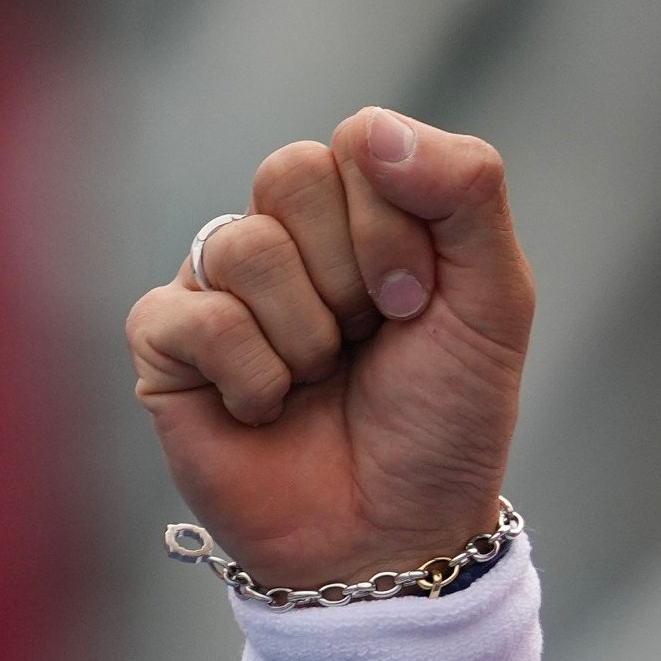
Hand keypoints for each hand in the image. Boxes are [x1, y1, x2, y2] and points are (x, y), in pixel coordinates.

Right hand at [128, 109, 533, 589]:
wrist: (395, 532)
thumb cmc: (444, 419)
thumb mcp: (495, 301)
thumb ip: (465, 192)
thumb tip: (371, 128)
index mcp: (360, 210)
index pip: (358, 143)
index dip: (395, 224)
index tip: (419, 301)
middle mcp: (283, 235)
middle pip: (290, 173)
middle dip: (354, 272)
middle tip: (374, 336)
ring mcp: (218, 287)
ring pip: (243, 246)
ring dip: (308, 334)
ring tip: (322, 379)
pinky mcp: (165, 346)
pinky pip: (193, 316)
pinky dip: (253, 375)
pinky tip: (270, 410)